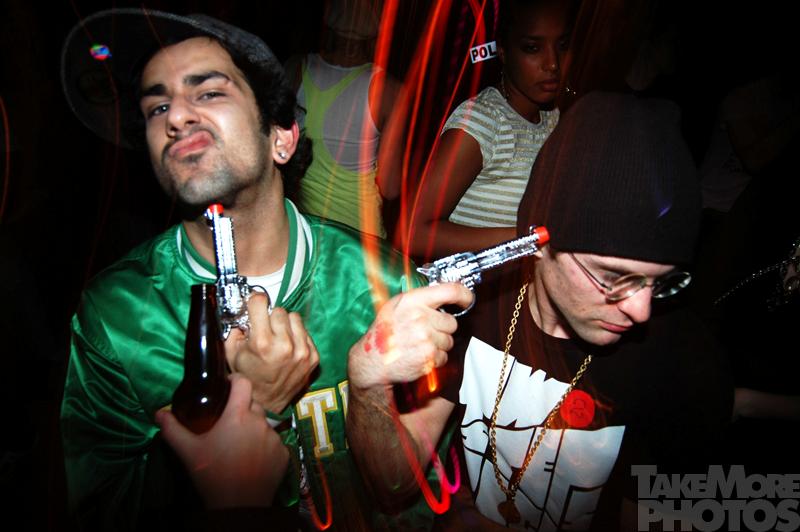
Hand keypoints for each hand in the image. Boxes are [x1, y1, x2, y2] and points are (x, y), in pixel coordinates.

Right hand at [155, 374, 288, 508]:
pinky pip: (274, 443)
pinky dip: (264, 446)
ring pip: (264, 424)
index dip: (235, 380)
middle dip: (241, 409)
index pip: (243, 383)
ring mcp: (275, 438)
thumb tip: (159, 413)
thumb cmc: (212, 476)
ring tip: (238, 445)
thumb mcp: (188, 452)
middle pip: (253, 404)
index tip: (226, 386)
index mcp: (238, 416)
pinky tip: (252, 459)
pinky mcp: (284, 454)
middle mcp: (260, 422)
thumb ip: (172, 429)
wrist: (238, 508)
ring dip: (253, 429)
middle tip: (226, 423)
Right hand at [225, 293, 319, 412]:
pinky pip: (305, 331)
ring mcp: (302, 350)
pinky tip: (288, 347)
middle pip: (278, 310)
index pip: (260, 302)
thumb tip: (243, 313)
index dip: (255, 302)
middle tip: (265, 330)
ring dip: (285, 324)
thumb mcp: (231, 355)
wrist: (268, 403)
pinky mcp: (313, 356)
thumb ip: (234, 331)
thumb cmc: (248, 377)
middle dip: (270, 318)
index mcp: (262, 343)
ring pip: (294, 317)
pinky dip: (296, 336)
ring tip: (278, 338)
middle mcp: (285, 345)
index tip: (254, 305)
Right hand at [348, 283, 473, 389]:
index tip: (467, 299)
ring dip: (438, 344)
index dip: (464, 295)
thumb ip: (419, 299)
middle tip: (424, 332)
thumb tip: (443, 294)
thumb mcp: (395, 306)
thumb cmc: (383, 333)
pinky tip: (418, 355)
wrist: (372, 361)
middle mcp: (421, 318)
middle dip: (442, 328)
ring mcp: (426, 339)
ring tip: (418, 344)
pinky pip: (444, 356)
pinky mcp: (429, 357)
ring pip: (449, 340)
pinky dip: (435, 358)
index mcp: (413, 301)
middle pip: (451, 322)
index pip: (450, 291)